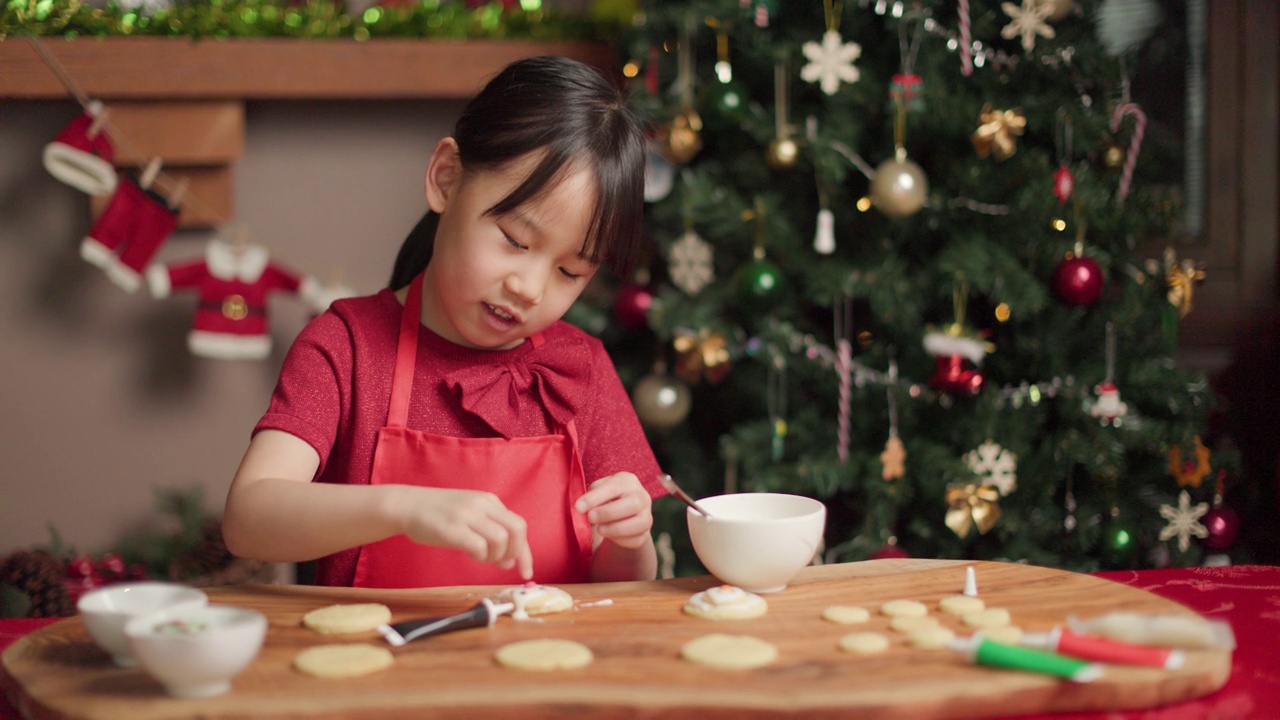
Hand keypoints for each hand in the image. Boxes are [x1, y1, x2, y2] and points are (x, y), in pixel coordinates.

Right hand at [396, 487, 532, 578]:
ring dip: (496, 556)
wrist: (407, 505)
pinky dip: (480, 556)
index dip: (526, 552)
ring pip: (500, 538)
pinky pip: (478, 545)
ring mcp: (467, 515)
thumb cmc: (439, 515)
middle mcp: (482, 505)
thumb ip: (491, 533)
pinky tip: (471, 555)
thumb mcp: (470, 515)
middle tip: (502, 563)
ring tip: (482, 558)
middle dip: (517, 552)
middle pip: (517, 529)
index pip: (519, 525)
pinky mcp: (451, 528)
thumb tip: (510, 560)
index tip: (526, 572)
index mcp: (490, 501)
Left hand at [575, 472, 652, 549]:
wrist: (619, 516)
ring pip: (639, 523)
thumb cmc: (604, 500)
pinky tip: (609, 536)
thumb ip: (590, 498)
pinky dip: (621, 540)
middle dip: (609, 512)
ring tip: (599, 530)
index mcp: (627, 481)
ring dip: (616, 528)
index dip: (595, 497)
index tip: (578, 507)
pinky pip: (636, 539)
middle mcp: (641, 496)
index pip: (614, 486)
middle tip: (590, 518)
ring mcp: (646, 516)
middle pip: (633, 504)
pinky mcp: (644, 534)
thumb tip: (581, 508)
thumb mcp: (596, 493)